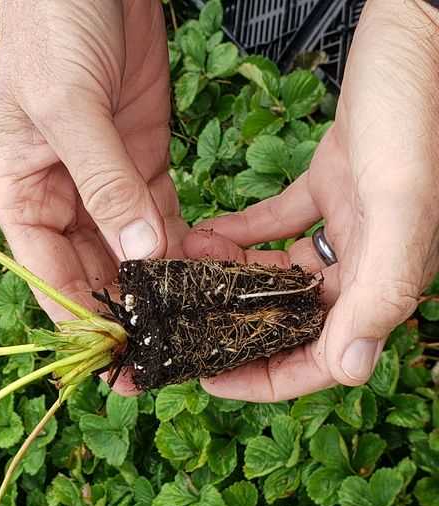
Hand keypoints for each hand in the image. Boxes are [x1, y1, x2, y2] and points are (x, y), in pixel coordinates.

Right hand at [0, 0, 186, 392]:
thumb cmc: (51, 26)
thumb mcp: (69, 107)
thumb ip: (103, 184)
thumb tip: (138, 255)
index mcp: (21, 195)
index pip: (48, 275)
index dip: (79, 321)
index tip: (114, 362)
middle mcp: (60, 200)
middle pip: (92, 274)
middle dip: (125, 314)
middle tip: (161, 358)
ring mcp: (105, 185)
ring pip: (131, 254)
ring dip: (157, 290)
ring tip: (188, 331)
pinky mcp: (144, 165)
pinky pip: (162, 220)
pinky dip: (181, 249)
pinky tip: (202, 279)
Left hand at [185, 0, 438, 401]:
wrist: (421, 30)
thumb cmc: (419, 109)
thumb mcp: (402, 204)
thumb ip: (382, 286)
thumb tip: (351, 369)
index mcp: (384, 279)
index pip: (322, 358)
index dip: (265, 378)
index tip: (209, 377)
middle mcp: (367, 261)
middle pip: (292, 320)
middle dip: (236, 325)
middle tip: (183, 327)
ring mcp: (350, 224)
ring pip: (279, 272)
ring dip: (231, 273)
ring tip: (185, 266)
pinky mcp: (332, 185)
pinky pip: (279, 223)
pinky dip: (244, 231)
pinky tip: (207, 234)